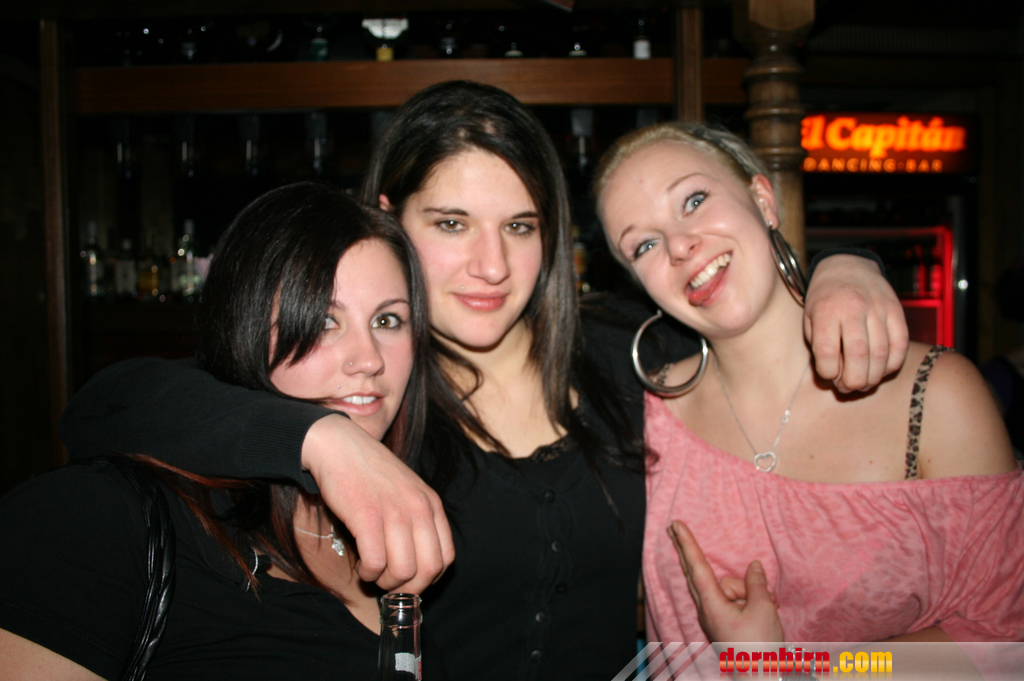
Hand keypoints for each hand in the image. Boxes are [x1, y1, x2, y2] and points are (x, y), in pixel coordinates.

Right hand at [302, 414, 454, 592]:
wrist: (340, 446)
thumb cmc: (370, 474)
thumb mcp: (407, 492)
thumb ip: (417, 523)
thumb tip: (415, 568)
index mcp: (431, 505)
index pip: (446, 558)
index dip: (428, 580)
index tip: (410, 584)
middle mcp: (419, 509)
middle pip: (428, 570)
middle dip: (409, 589)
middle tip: (390, 587)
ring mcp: (394, 511)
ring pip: (403, 571)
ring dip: (386, 583)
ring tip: (374, 574)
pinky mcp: (367, 516)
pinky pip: (376, 562)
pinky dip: (368, 573)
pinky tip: (362, 567)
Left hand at [669, 521, 783, 641]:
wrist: (760, 676)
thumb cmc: (759, 645)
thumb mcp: (763, 608)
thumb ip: (756, 584)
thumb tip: (753, 566)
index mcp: (712, 603)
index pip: (697, 566)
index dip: (687, 543)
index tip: (675, 526)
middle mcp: (707, 608)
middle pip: (700, 572)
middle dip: (687, 549)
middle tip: (673, 527)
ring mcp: (714, 616)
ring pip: (727, 587)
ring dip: (747, 590)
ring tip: (769, 607)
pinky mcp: (723, 622)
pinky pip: (733, 600)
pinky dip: (748, 599)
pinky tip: (767, 609)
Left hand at [804, 254, 908, 391]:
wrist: (847, 266)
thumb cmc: (824, 299)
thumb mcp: (810, 317)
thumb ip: (818, 345)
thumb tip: (833, 377)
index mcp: (826, 311)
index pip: (827, 351)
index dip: (828, 372)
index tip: (827, 375)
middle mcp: (853, 308)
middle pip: (858, 355)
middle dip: (853, 381)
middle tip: (848, 387)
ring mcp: (878, 309)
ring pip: (881, 354)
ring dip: (873, 377)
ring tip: (863, 383)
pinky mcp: (897, 311)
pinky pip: (900, 345)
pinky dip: (892, 364)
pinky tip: (881, 370)